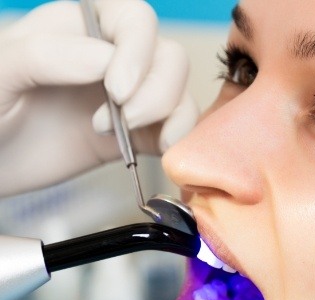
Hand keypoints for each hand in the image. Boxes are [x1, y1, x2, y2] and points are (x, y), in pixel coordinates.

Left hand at [0, 0, 197, 195]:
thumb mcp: (0, 73)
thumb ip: (46, 56)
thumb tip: (106, 60)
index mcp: (78, 30)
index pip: (134, 19)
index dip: (138, 51)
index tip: (118, 91)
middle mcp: (112, 61)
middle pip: (168, 56)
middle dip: (157, 90)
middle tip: (126, 119)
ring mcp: (128, 100)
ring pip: (179, 91)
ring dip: (170, 114)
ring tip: (129, 135)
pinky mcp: (137, 136)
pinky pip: (175, 128)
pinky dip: (180, 138)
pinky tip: (161, 149)